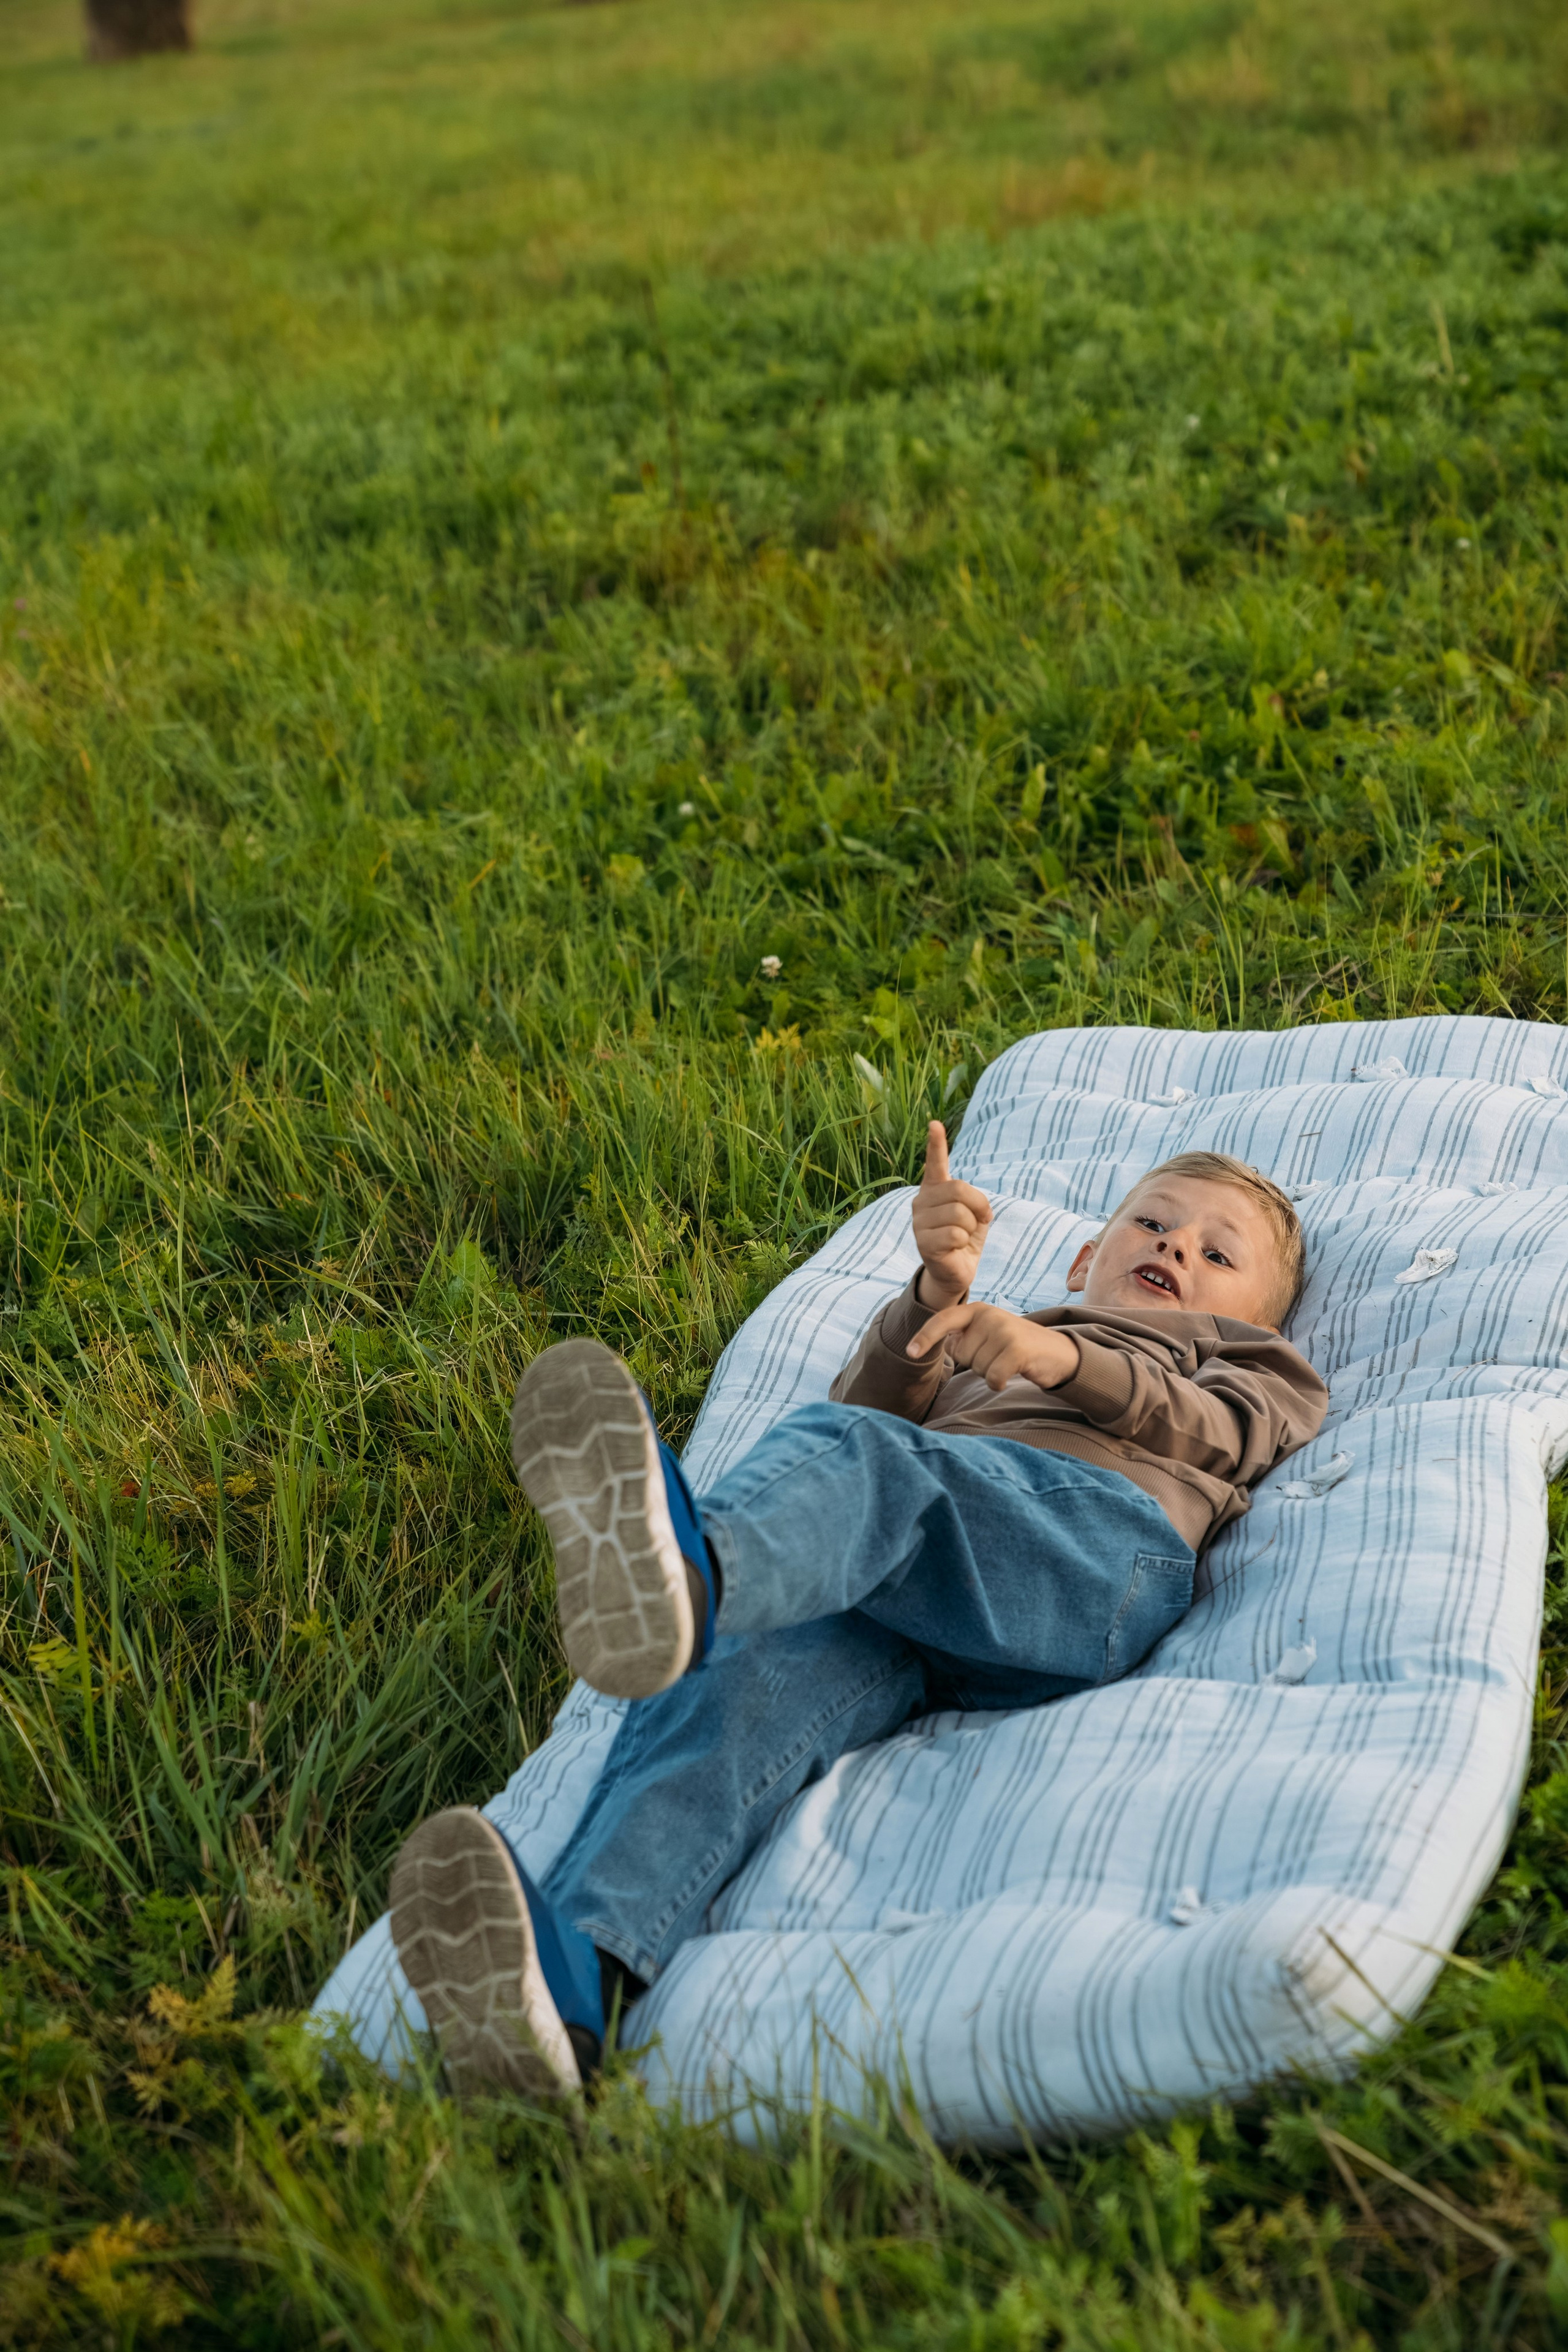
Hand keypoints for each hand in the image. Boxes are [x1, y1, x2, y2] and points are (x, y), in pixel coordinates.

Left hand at [907, 1300, 1079, 1392]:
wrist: (1056, 1353)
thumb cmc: (1015, 1347)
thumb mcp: (987, 1334)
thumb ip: (963, 1337)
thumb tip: (937, 1345)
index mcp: (977, 1309)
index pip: (943, 1320)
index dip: (925, 1337)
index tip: (910, 1352)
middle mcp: (988, 1314)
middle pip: (961, 1355)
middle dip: (976, 1362)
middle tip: (999, 1354)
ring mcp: (1004, 1330)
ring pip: (976, 1368)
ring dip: (990, 1372)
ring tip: (1009, 1360)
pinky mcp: (1017, 1349)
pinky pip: (992, 1377)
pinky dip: (999, 1382)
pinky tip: (1013, 1372)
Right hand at [911, 1121, 992, 1307]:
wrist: (954, 1272)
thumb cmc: (964, 1237)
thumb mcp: (975, 1214)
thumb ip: (974, 1201)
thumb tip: (975, 1207)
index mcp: (934, 1191)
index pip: (935, 1163)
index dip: (936, 1144)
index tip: (935, 1124)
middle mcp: (922, 1202)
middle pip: (959, 1189)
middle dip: (978, 1205)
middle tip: (979, 1220)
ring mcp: (919, 1223)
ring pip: (959, 1213)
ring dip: (971, 1227)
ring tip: (964, 1236)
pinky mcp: (923, 1243)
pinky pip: (955, 1234)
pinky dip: (963, 1242)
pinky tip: (955, 1248)